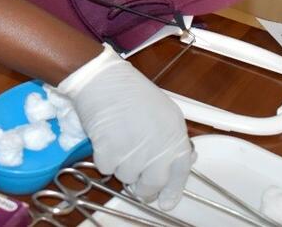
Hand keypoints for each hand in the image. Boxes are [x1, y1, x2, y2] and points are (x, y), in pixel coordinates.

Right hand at [58, 45, 193, 208]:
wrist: (102, 79)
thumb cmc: (129, 91)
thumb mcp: (162, 111)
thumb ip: (169, 139)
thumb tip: (176, 163)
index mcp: (174, 133)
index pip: (179, 172)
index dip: (172, 190)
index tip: (166, 201)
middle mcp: (158, 145)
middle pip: (152, 183)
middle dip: (143, 187)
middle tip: (135, 182)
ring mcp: (135, 150)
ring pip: (126, 177)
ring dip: (120, 166)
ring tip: (118, 140)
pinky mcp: (111, 152)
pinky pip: (107, 168)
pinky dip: (104, 158)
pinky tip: (106, 137)